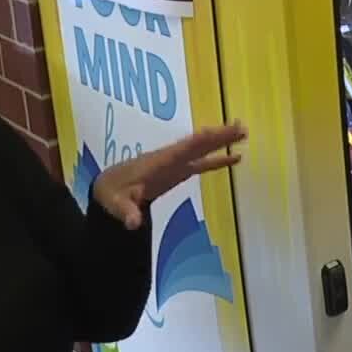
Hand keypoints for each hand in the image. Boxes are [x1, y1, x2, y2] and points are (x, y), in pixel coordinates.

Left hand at [93, 121, 247, 229]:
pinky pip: (203, 163)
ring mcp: (176, 163)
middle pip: (198, 144)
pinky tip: (236, 157)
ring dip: (222, 140)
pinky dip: (219, 159)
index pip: (183, 149)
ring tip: (243, 132)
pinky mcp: (180, 170)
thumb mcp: (116, 204)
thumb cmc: (112, 193)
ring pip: (203, 149)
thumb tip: (133, 224)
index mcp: (159, 162)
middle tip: (241, 126)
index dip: (202, 141)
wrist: (109, 188)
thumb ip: (126, 212)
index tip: (220, 131)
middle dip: (219, 135)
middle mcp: (171, 157)